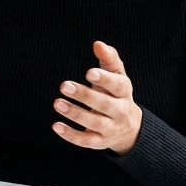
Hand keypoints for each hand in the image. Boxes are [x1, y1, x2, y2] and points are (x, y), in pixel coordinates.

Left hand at [52, 41, 142, 155]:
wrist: (129, 129)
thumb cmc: (116, 95)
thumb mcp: (116, 76)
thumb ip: (108, 59)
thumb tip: (98, 44)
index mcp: (124, 92)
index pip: (119, 85)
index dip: (105, 79)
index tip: (89, 72)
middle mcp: (120, 111)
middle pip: (105, 104)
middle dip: (85, 95)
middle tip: (64, 85)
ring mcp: (111, 128)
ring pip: (95, 123)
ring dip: (75, 113)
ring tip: (57, 103)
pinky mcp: (100, 142)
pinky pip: (86, 141)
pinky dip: (71, 135)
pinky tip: (56, 125)